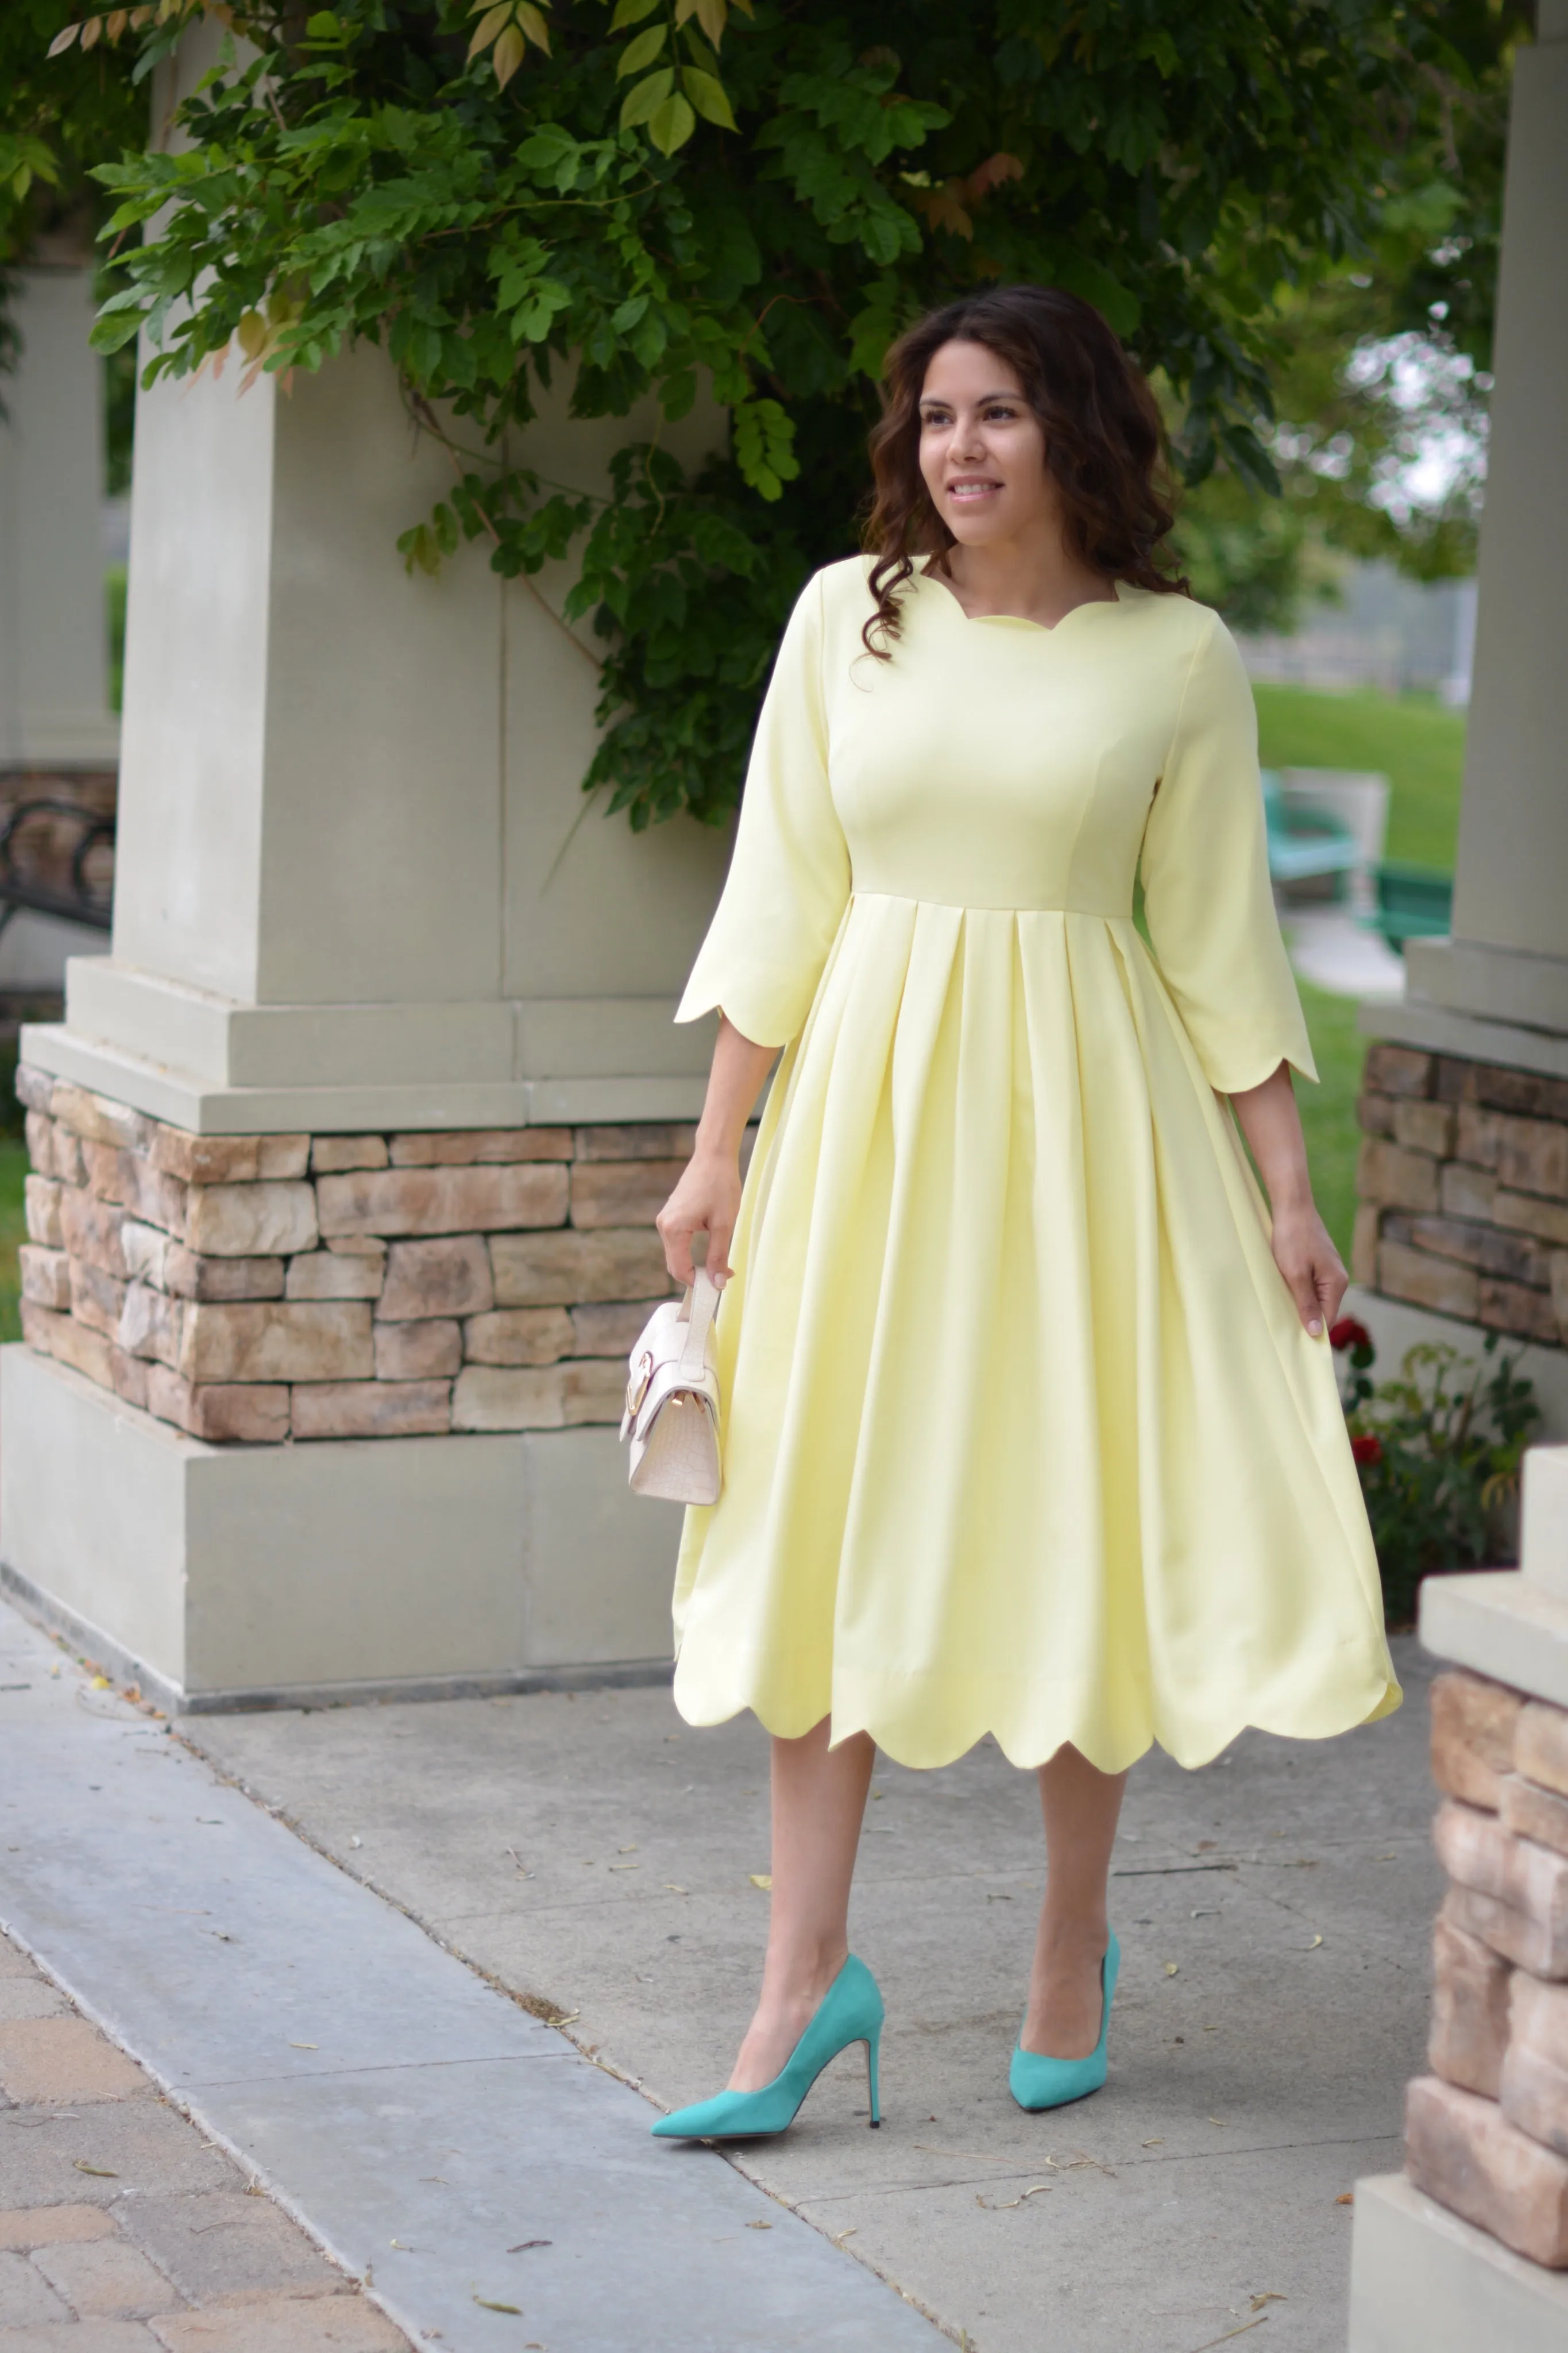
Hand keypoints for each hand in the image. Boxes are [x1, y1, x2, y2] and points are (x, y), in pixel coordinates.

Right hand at [657, 1147, 742, 1287]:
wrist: (713, 1156)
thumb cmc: (720, 1185)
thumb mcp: (724, 1224)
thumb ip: (718, 1256)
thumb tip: (717, 1283)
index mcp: (673, 1229)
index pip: (679, 1269)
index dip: (698, 1282)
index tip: (719, 1284)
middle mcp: (663, 1225)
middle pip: (675, 1264)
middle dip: (697, 1274)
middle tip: (723, 1275)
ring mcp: (665, 1219)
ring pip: (676, 1254)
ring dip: (695, 1263)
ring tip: (720, 1263)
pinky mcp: (671, 1215)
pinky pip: (677, 1242)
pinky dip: (691, 1251)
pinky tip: (711, 1248)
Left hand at [1269, 1200, 1346, 1337]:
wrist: (1292, 1207)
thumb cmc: (1293, 1239)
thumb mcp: (1296, 1275)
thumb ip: (1306, 1303)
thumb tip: (1316, 1332)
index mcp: (1336, 1284)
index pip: (1328, 1319)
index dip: (1314, 1332)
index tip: (1296, 1345)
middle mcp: (1337, 1279)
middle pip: (1323, 1310)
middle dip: (1306, 1318)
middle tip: (1284, 1328)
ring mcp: (1328, 1271)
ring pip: (1316, 1298)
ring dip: (1300, 1304)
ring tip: (1282, 1309)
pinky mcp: (1318, 1264)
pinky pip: (1311, 1286)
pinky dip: (1299, 1291)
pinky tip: (1285, 1292)